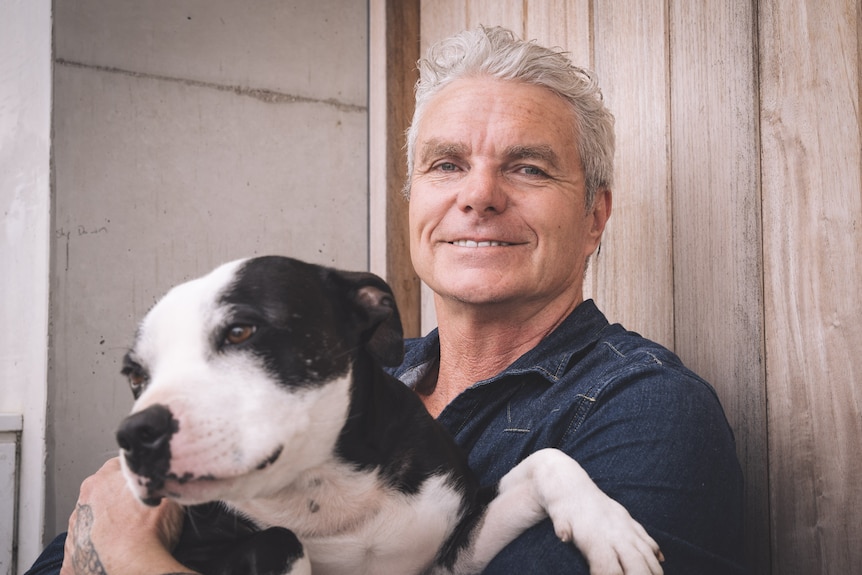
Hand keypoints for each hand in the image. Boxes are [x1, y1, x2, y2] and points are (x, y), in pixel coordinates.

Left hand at [60, 457, 195, 574]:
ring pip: (92, 521)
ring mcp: (75, 532)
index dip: (137, 476)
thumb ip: (160, 478)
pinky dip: (98, 551)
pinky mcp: (73, 559)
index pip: (119, 467)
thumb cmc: (150, 531)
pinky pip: (85, 551)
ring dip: (107, 526)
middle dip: (118, 500)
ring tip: (130, 536)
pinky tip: (115, 553)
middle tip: (141, 513)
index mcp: (101, 481)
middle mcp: (83, 503)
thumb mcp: (168, 491)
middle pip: (102, 494)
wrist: (135, 568)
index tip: (148, 486)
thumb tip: (167, 474)